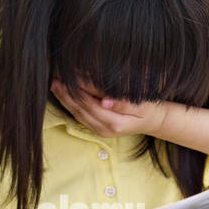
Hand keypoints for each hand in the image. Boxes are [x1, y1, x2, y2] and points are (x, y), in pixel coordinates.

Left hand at [50, 79, 169, 137]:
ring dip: (65, 100)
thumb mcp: (142, 105)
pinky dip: (71, 105)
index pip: (92, 104)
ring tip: (55, 85)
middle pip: (81, 111)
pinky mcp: (97, 129)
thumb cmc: (149, 109)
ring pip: (77, 115)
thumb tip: (104, 101)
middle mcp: (105, 130)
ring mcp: (100, 131)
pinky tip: (64, 94)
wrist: (153, 122)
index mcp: (116, 123)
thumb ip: (123, 104)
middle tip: (55, 80)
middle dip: (67, 95)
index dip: (80, 91)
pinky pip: (80, 117)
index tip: (70, 77)